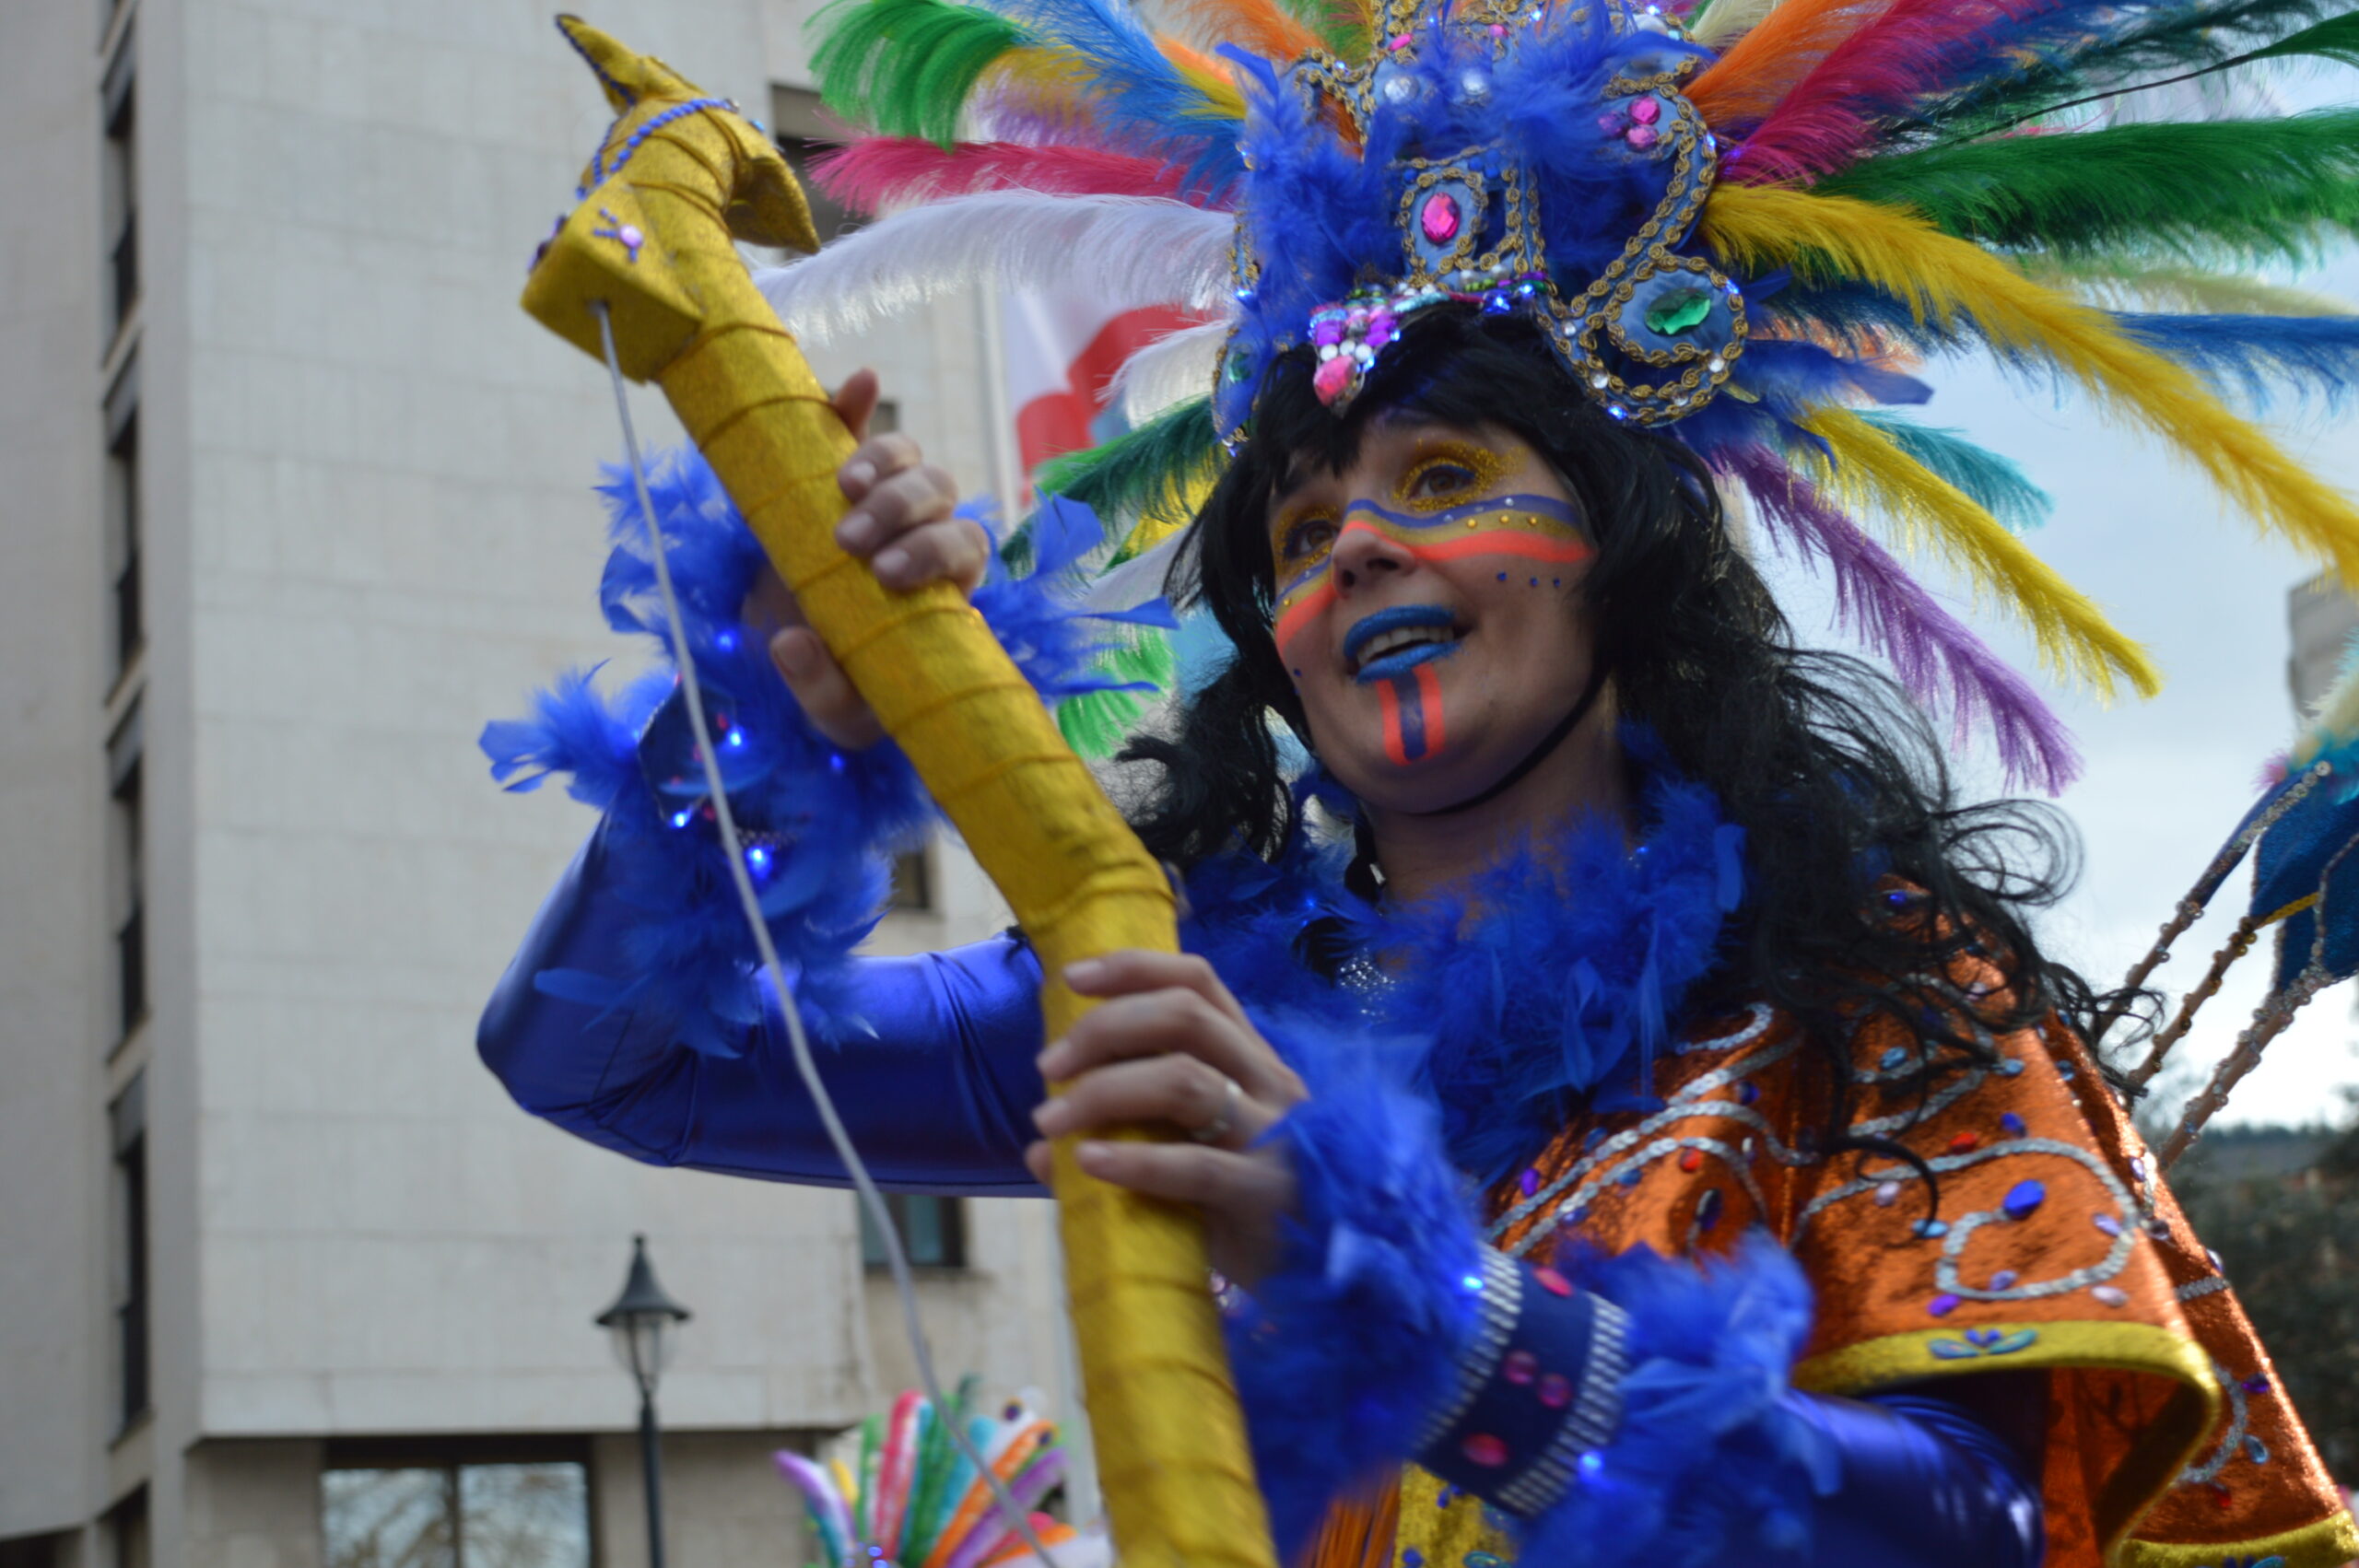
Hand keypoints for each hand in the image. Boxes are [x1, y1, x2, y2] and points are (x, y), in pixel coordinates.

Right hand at [741, 368, 990, 749]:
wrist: (803, 660)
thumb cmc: (843, 689)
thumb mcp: (836, 711)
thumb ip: (821, 687)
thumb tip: (792, 643)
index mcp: (943, 585)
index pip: (964, 547)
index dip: (933, 551)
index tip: (886, 575)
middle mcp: (924, 534)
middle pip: (941, 493)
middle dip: (902, 509)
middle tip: (849, 542)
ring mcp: (884, 501)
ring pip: (910, 460)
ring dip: (882, 462)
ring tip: (841, 486)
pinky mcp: (837, 477)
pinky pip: (856, 428)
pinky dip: (855, 404)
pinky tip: (857, 383)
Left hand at [1027, 951, 1309, 1287]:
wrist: (1319, 1274)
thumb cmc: (1241, 1206)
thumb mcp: (1189, 1156)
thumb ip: (1123, 1137)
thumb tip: (1038, 1146)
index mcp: (1250, 1059)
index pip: (1198, 983)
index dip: (1134, 967)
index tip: (1072, 978)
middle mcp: (1268, 1082)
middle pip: (1185, 1015)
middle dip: (1105, 1028)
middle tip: (1049, 1067)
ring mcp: (1276, 1136)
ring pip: (1186, 1079)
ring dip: (1104, 1090)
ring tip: (1051, 1122)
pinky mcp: (1268, 1194)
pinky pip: (1198, 1167)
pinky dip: (1135, 1160)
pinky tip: (1088, 1164)